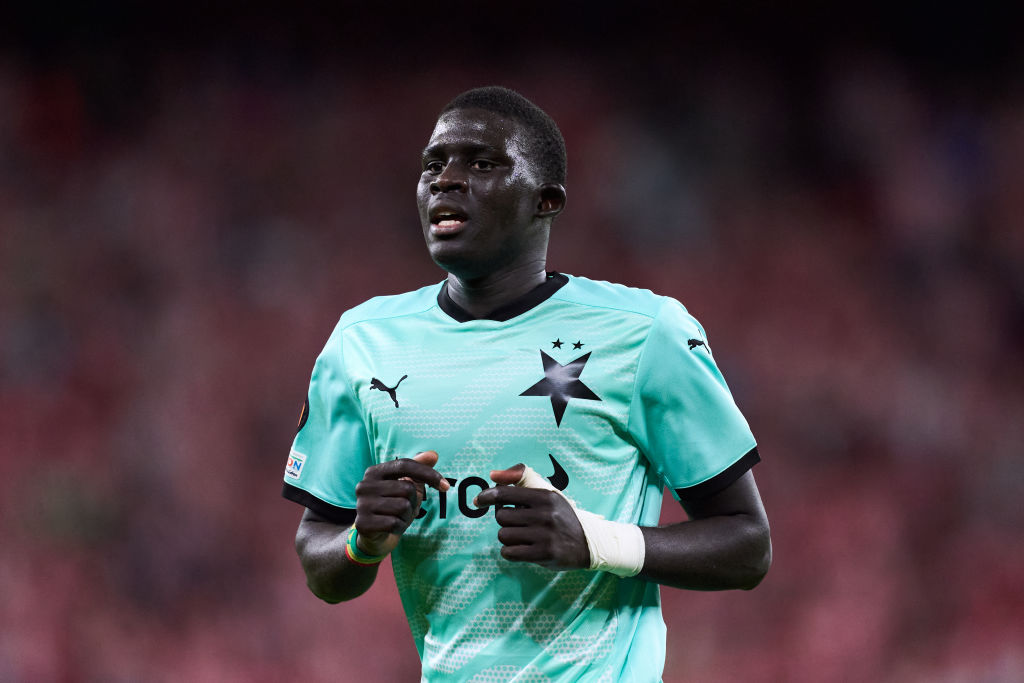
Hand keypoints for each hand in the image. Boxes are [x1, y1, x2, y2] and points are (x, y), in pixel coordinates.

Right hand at [354, 451, 448, 556]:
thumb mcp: (407, 485)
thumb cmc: (393, 506)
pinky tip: (392, 528)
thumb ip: (419, 468)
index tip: (446, 485)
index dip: (428, 474)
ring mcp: (362, 504)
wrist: (375, 536)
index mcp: (374, 472)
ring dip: (406, 516)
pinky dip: (399, 527)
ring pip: (403, 506)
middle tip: (404, 509)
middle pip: (407, 488)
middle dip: (413, 502)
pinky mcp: (363, 524)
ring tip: (396, 518)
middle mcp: (364, 485)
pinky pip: (394, 523)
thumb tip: (434, 454)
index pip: (405, 465)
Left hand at [473, 463, 589, 570]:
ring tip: (522, 536)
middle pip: (501, 517)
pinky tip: (521, 548)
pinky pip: (509, 552)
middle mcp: (545, 514)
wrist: (587, 543)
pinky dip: (510, 551)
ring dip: (508, 537)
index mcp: (544, 496)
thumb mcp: (547, 492)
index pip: (505, 493)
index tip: (479, 501)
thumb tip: (493, 475)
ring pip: (503, 535)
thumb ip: (520, 478)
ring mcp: (545, 535)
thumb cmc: (560, 516)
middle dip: (504, 520)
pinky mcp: (544, 554)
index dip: (487, 496)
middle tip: (516, 522)